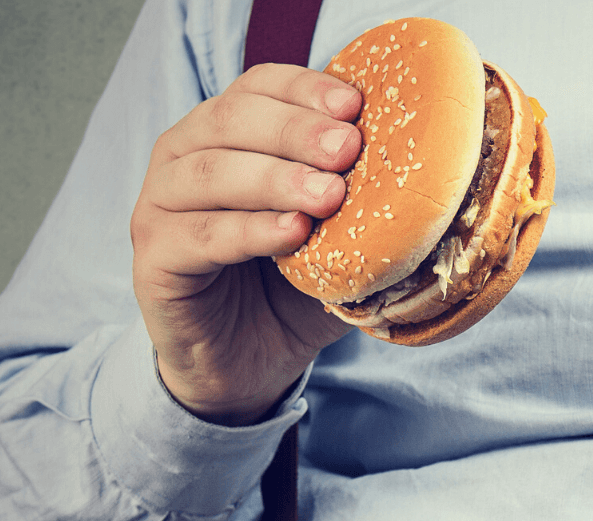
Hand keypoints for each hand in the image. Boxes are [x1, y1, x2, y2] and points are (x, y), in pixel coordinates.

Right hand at [131, 63, 361, 425]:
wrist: (248, 363)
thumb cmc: (292, 285)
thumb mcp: (339, 235)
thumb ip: (369, 200)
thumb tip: (439, 176)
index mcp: (225, 133)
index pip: (258, 86)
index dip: (304, 89)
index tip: (354, 105)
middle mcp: (183, 158)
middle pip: (231, 120)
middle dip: (296, 130)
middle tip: (348, 149)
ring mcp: (159, 207)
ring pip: (210, 173)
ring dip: (275, 178)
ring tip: (330, 196)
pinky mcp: (154, 261)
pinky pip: (201, 236)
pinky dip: (249, 230)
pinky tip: (293, 233)